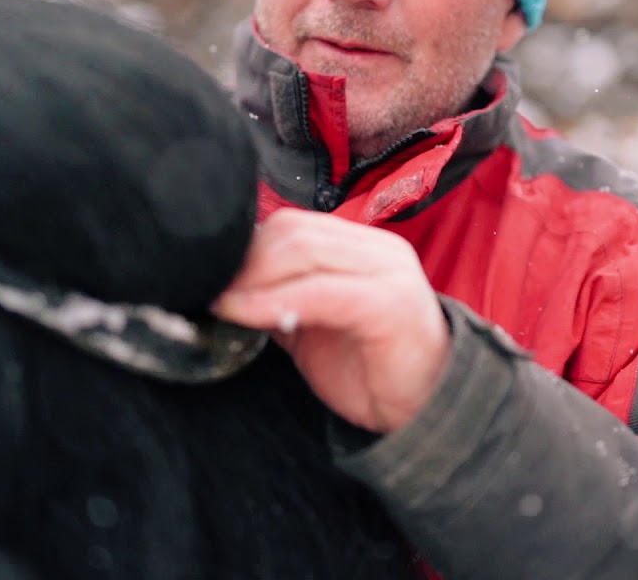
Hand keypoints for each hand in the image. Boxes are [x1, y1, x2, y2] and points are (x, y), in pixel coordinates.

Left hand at [212, 208, 450, 433]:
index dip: (245, 248)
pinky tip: (245, 315)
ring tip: (223, 304)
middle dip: (244, 262)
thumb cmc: (372, 371)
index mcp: (361, 247)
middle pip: (292, 232)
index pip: (292, 225)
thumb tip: (223, 289)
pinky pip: (320, 291)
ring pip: (303, 251)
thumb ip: (280, 301)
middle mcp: (377, 249)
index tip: (209, 277)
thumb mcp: (314, 327)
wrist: (428, 412)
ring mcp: (387, 272)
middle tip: (210, 292)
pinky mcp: (388, 303)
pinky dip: (274, 300)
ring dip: (252, 279)